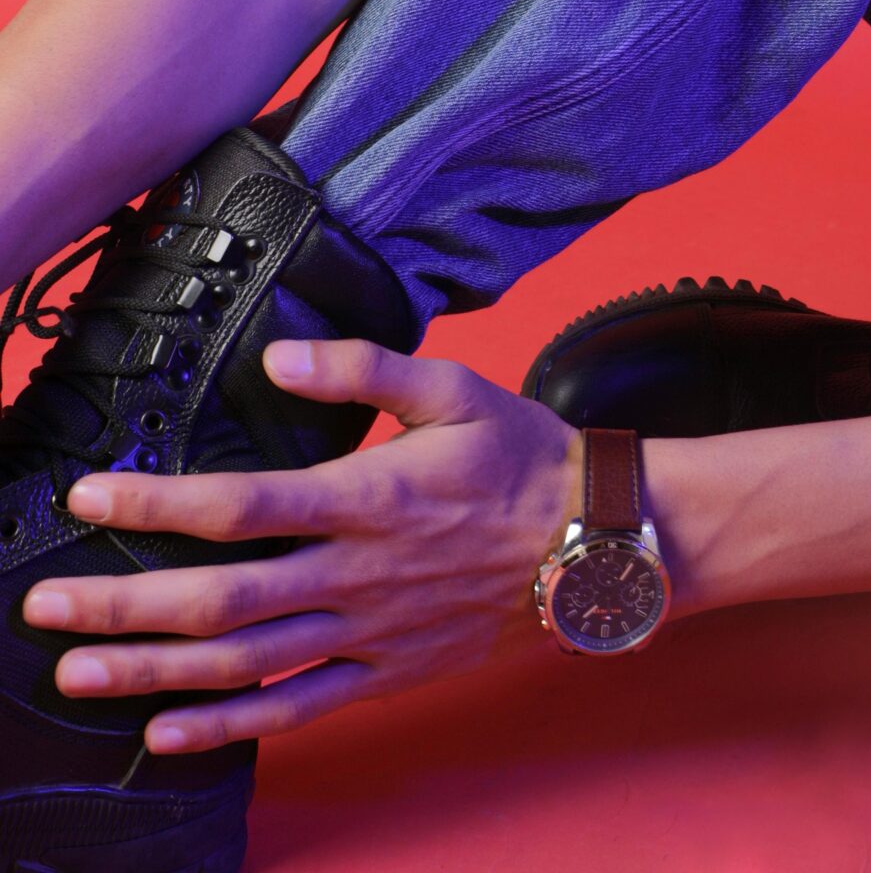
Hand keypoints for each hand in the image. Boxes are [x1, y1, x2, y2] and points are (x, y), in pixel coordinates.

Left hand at [21, 339, 581, 751]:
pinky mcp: (386, 676)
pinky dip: (227, 730)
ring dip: (153, 673)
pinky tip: (165, 734)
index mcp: (370, 497)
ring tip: (77, 673)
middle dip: (122, 606)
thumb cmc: (521, 454)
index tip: (88, 500)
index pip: (241, 506)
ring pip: (244, 664)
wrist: (594, 538)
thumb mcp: (453, 387)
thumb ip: (362, 368)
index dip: (156, 506)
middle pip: (220, 599)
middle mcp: (359, 574)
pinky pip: (296, 712)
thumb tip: (277, 355)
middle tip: (44, 608)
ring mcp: (370, 634)